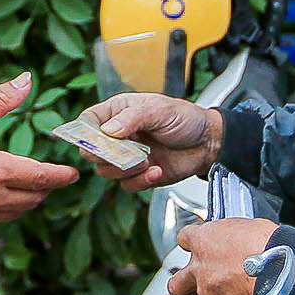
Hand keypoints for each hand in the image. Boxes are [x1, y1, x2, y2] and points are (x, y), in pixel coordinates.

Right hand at [0, 73, 78, 228]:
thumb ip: (0, 99)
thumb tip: (27, 80)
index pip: (42, 177)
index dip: (61, 176)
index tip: (74, 173)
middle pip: (34, 197)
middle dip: (45, 186)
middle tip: (50, 175)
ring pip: (17, 211)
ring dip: (27, 198)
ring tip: (27, 183)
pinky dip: (5, 207)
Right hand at [80, 93, 222, 192]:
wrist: (208, 143)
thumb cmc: (185, 119)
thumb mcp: (160, 110)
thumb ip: (133, 118)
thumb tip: (107, 131)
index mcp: (118, 113)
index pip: (88, 122)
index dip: (85, 133)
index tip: (94, 142)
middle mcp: (118, 136)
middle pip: (92, 151)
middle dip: (105, 156)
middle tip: (122, 155)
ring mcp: (127, 157)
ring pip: (106, 171)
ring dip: (124, 170)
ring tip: (146, 161)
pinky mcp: (139, 175)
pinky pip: (127, 185)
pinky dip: (141, 181)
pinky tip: (157, 171)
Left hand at [167, 217, 277, 294]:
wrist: (282, 271)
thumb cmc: (270, 246)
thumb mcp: (248, 228)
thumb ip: (231, 237)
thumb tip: (233, 240)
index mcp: (204, 240)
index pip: (185, 239)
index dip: (192, 244)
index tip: (199, 246)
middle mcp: (199, 267)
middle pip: (176, 282)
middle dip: (184, 284)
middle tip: (198, 283)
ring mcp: (207, 292)